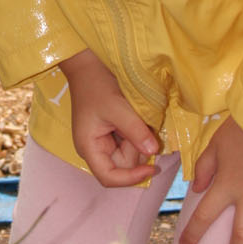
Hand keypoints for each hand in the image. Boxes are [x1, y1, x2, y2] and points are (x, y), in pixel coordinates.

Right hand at [61, 48, 160, 187]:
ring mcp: (104, 141)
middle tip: (141, 124)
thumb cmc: (97, 85)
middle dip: (137, 149)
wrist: (89, 65)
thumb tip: (153, 151)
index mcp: (89, 147)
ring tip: (137, 116)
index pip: (109, 177)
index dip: (131, 178)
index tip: (152, 167)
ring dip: (139, 139)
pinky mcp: (112, 133)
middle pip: (123, 165)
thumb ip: (135, 131)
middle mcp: (95, 148)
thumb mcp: (117, 107)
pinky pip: (129, 141)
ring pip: (129, 153)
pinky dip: (137, 132)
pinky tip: (136, 116)